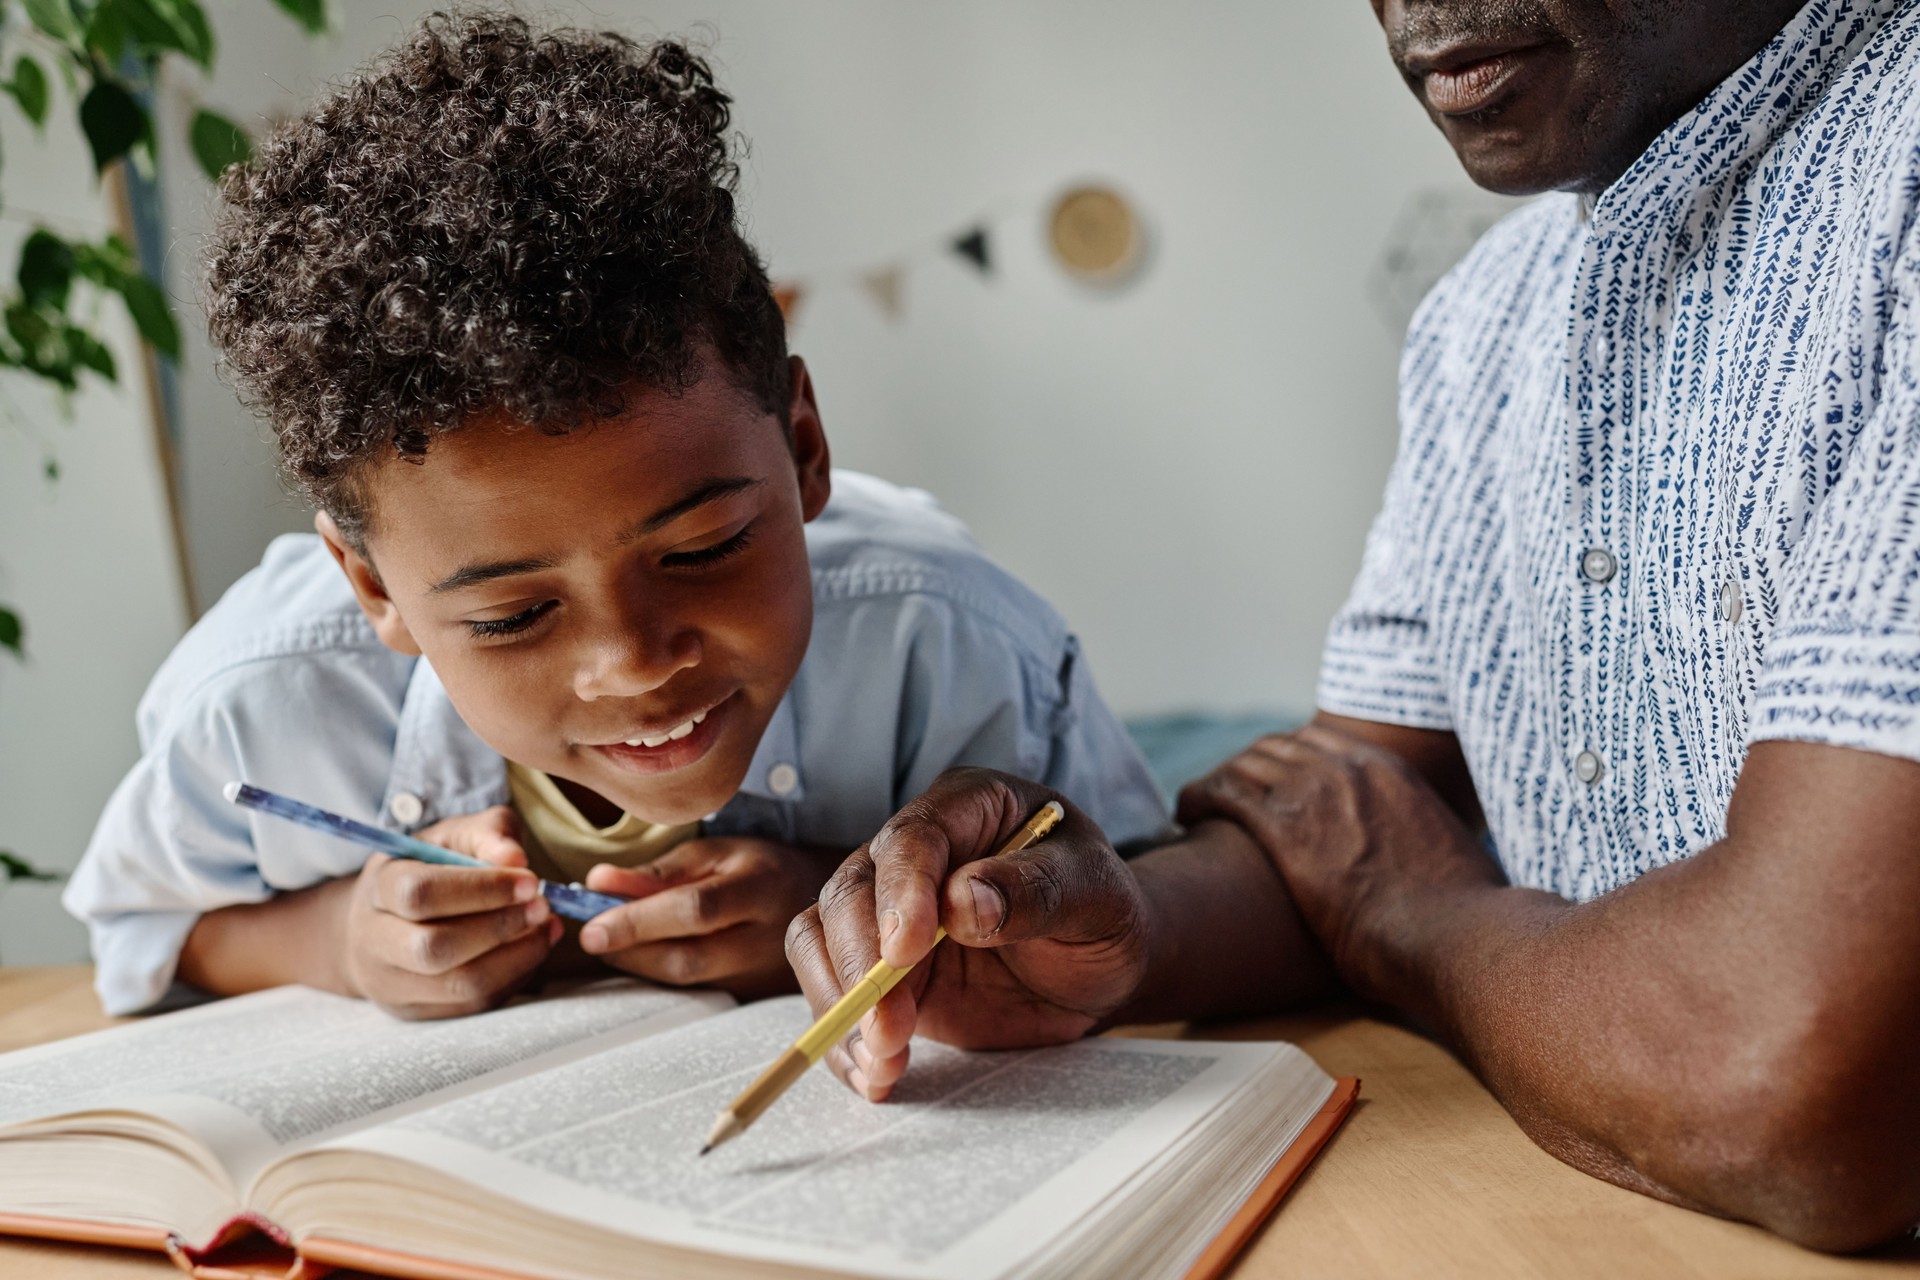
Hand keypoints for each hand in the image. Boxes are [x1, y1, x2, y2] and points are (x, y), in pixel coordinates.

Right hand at [342, 806, 562, 1018]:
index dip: (481, 889)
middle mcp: (373, 941)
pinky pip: (473, 1004)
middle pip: (434, 948)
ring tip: (545, 927)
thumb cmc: (430, 868)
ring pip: (459, 985)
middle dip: (499, 928)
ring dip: (516, 956)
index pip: (420, 894)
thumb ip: (487, 834)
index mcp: (379, 887)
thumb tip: (515, 858)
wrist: (384, 918)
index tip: (530, 881)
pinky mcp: (415, 1011)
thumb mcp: (454, 835)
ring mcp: (390, 983)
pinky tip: (531, 948)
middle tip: (542, 906)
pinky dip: (513, 976)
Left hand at [576, 838, 839, 997]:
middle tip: (593, 937)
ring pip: (688, 983)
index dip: (639, 921)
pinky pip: (697, 992)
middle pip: (688, 960)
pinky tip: (647, 955)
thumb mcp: (716, 853)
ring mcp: (763, 975)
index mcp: (759, 887)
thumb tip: (597, 883)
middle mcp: (767, 937)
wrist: (816, 901)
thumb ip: (659, 871)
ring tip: (615, 941)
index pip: (695, 910)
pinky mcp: (753, 997)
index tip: (591, 928)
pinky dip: (662, 975)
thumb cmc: (757, 868)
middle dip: (630, 951)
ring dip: (640, 965)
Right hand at [785, 768, 1150, 1101]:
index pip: (912, 839)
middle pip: (850, 891)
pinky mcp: (879, 967)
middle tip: (892, 1028)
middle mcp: (914, 852)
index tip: (905, 951)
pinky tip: (877, 1075)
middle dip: (860, 964)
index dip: (900, 893)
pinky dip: (843, 1039)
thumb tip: (962, 902)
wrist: (1100, 965)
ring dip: (840, 1004)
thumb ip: (1036, 891)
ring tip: (886, 1061)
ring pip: (822, 940)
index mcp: (968, 807)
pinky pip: (833, 990)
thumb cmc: (1103, 912)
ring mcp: (887, 909)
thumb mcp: (1096, 895)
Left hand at [1175, 721, 1500, 999]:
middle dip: (1244, 769)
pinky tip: (1185, 815)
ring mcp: (1319, 792)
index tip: (1266, 785)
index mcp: (1391, 772)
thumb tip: (1423, 871)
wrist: (1458, 937)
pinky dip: (1199, 797)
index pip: (1319, 745)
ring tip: (1196, 806)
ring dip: (1217, 782)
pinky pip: (1225, 792)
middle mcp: (1352, 768)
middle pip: (1276, 747)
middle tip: (1224, 797)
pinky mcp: (1287, 827)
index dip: (1284, 763)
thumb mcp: (1445, 860)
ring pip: (1245, 765)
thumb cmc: (1459, 921)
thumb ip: (1419, 847)